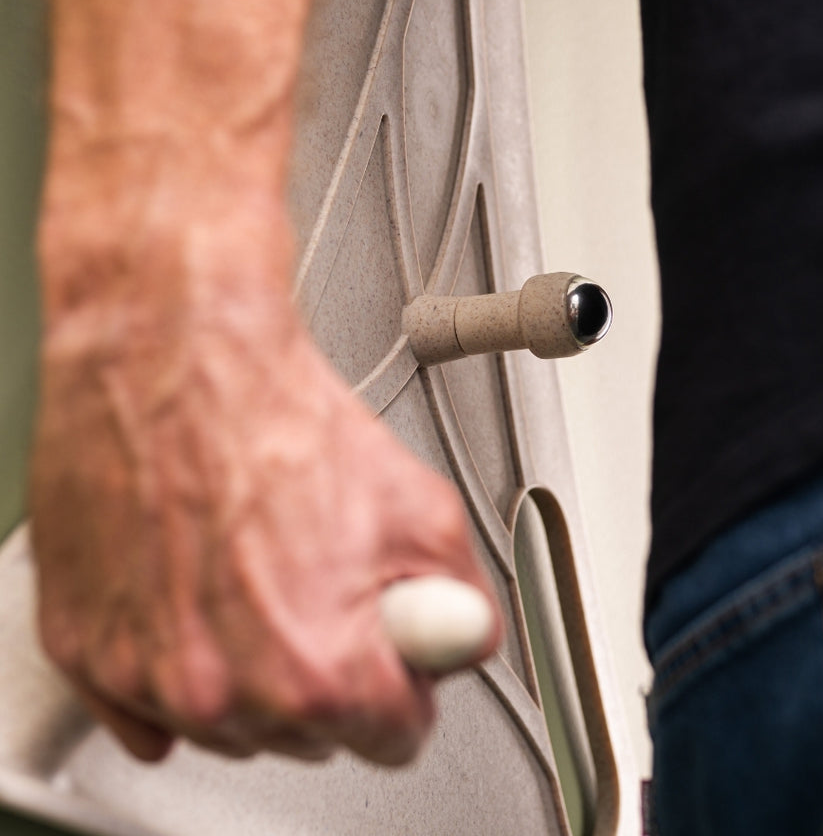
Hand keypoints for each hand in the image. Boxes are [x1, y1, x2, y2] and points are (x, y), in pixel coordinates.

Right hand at [30, 273, 500, 765]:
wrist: (177, 359)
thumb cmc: (279, 420)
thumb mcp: (424, 507)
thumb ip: (462, 600)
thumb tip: (461, 639)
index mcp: (318, 672)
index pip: (395, 736)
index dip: (407, 682)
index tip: (398, 658)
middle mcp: (224, 694)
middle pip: (312, 734)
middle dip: (330, 672)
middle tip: (323, 585)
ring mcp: (146, 679)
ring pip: (234, 725)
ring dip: (254, 669)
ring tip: (258, 571)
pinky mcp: (87, 651)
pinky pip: (148, 706)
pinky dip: (182, 664)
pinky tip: (200, 599)